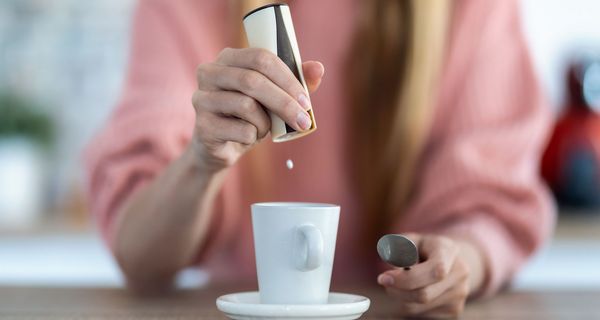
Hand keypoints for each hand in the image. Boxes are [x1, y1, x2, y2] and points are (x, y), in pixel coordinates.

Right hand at [191, 47, 323, 171]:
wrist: (222, 147)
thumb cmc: (249, 115)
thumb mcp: (273, 97)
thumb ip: (295, 81)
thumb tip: (318, 68)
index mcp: (228, 58)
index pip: (260, 58)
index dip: (287, 78)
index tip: (306, 99)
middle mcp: (209, 73)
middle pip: (252, 81)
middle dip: (284, 102)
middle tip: (303, 120)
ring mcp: (202, 99)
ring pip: (247, 106)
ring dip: (265, 122)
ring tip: (263, 128)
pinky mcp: (203, 126)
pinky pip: (241, 130)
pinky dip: (253, 136)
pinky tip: (247, 137)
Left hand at [377, 234, 484, 318]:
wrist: (451, 260)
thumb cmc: (424, 248)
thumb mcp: (409, 240)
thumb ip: (397, 247)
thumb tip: (390, 259)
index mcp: (449, 250)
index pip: (435, 270)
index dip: (407, 278)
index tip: (384, 278)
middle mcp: (459, 273)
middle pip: (424, 294)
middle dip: (397, 291)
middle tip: (384, 281)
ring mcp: (459, 294)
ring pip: (418, 308)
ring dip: (400, 298)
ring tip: (399, 283)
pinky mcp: (454, 311)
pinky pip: (421, 314)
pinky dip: (409, 304)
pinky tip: (413, 291)